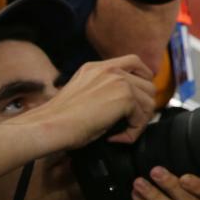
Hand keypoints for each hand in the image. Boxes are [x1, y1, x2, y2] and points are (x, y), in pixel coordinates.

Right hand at [18, 56, 155, 147]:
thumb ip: (102, 90)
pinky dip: (134, 131)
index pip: (134, 61)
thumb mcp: (82, 94)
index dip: (144, 78)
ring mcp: (119, 81)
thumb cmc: (59, 119)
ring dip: (139, 122)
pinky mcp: (125, 96)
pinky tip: (116, 137)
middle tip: (128, 124)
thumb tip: (125, 104)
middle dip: (143, 107)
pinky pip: (143, 116)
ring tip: (121, 133)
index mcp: (96, 67)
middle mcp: (110, 69)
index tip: (140, 97)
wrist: (50, 125)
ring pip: (149, 102)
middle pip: (148, 84)